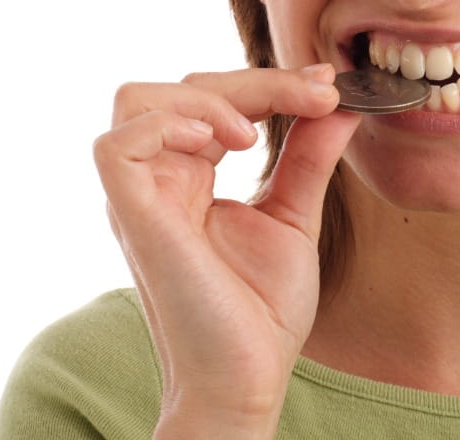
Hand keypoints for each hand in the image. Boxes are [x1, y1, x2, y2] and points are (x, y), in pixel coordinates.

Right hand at [93, 65, 359, 437]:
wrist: (248, 378)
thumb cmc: (261, 310)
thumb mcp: (295, 215)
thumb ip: (310, 156)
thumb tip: (342, 103)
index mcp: (192, 177)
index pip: (216, 98)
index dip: (271, 81)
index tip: (328, 84)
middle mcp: (160, 180)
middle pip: (185, 87)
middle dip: (259, 81)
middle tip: (320, 94)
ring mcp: (141, 196)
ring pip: (140, 100)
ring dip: (209, 98)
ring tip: (256, 133)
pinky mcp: (132, 217)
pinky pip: (117, 145)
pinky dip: (168, 125)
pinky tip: (221, 143)